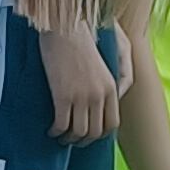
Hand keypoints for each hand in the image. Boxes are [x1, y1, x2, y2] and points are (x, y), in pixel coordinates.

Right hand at [38, 16, 121, 143]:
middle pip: (95, 132)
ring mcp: (82, 97)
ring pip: (78, 132)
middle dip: (83, 141)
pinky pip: (61, 125)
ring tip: (60, 136)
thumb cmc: (83, 37)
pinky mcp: (63, 96)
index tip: (89, 134)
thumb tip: (115, 98)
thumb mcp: (109, 57)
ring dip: (68, 139)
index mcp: (111, 87)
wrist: (64, 28)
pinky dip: (55, 131)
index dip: (100, 134)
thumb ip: (118, 76)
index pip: (111, 123)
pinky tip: (51, 129)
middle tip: (72, 140)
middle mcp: (99, 95)